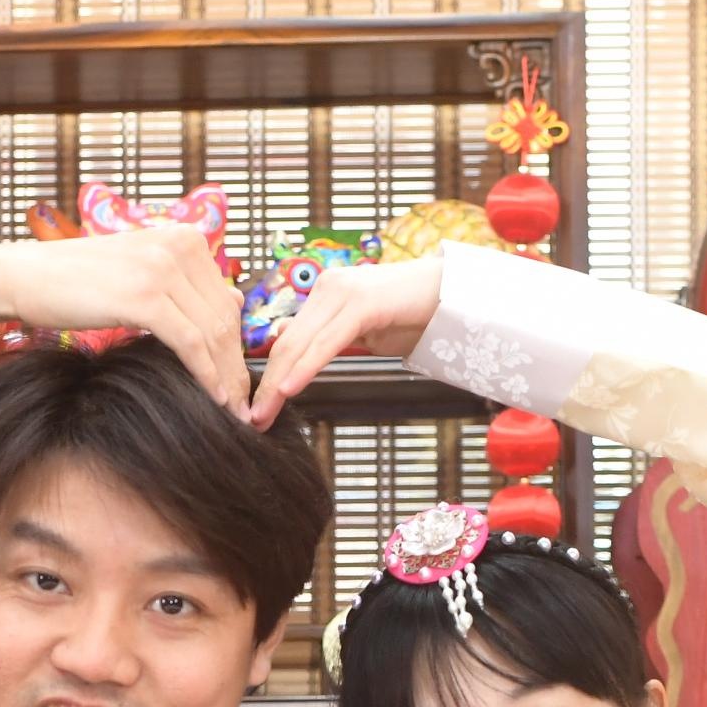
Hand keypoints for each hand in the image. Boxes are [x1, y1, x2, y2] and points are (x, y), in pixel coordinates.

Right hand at [0, 227, 249, 411]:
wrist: (27, 276)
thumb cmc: (79, 281)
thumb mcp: (141, 272)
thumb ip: (186, 284)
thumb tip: (234, 299)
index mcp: (185, 238)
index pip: (226, 301)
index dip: (237, 346)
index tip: (240, 381)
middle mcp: (181, 246)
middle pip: (225, 318)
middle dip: (236, 366)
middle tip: (243, 404)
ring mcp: (163, 268)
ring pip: (213, 333)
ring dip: (226, 376)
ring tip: (233, 409)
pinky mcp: (145, 295)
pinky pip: (191, 342)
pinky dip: (207, 374)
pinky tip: (215, 398)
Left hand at [247, 256, 445, 426]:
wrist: (453, 294)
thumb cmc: (411, 316)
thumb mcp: (362, 333)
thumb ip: (329, 338)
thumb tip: (291, 345)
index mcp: (324, 295)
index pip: (288, 340)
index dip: (270, 375)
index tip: (257, 408)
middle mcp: (327, 288)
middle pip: (286, 343)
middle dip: (267, 384)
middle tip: (254, 419)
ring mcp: (343, 291)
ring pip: (300, 343)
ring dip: (279, 382)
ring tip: (264, 413)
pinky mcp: (362, 302)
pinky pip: (326, 342)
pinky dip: (306, 368)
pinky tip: (289, 389)